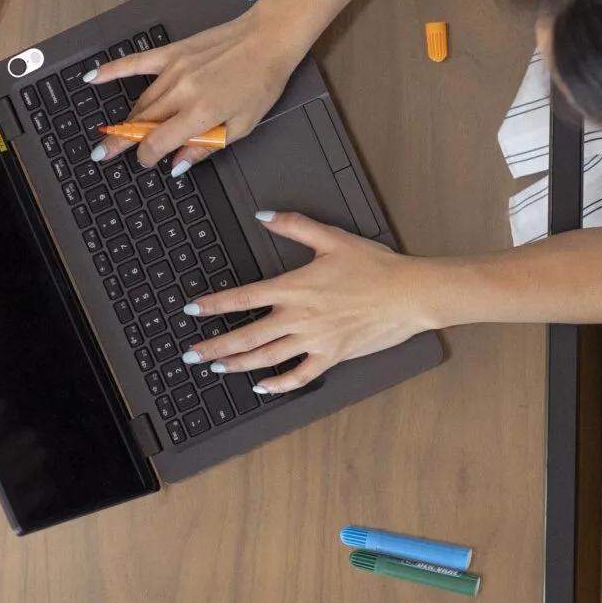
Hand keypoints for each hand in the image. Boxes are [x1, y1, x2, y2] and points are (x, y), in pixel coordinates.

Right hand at [85, 3, 303, 169]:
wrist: (268, 39)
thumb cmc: (261, 83)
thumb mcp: (241, 127)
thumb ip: (205, 148)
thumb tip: (177, 165)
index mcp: (199, 113)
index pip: (157, 142)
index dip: (146, 157)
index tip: (146, 162)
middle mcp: (181, 91)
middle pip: (141, 123)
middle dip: (122, 141)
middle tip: (105, 154)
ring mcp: (173, 69)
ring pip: (142, 101)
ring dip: (130, 119)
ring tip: (117, 132)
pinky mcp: (172, 52)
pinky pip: (136, 63)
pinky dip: (112, 71)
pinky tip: (92, 79)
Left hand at [181, 212, 435, 391]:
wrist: (409, 293)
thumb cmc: (376, 266)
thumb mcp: (333, 238)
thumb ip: (295, 224)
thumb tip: (264, 216)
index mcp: (296, 287)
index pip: (245, 297)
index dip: (215, 304)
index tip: (193, 309)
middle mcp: (301, 317)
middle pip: (248, 335)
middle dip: (216, 346)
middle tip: (192, 354)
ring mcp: (316, 340)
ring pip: (268, 357)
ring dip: (238, 365)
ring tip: (217, 368)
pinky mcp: (333, 355)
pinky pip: (301, 375)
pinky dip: (280, 383)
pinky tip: (263, 386)